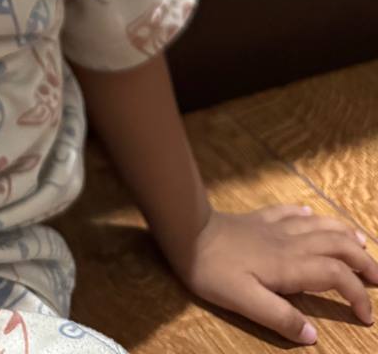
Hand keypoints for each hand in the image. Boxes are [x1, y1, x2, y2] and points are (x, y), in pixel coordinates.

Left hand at [176, 204, 377, 344]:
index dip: (357, 296)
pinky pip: (288, 212)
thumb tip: (313, 335)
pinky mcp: (257, 219)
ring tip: (360, 241)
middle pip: (336, 245)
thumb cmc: (214, 271)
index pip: (336, 276)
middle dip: (362, 260)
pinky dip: (306, 214)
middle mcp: (289, 243)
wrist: (187, 233)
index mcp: (290, 266)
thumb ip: (281, 319)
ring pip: (318, 224)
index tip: (367, 317)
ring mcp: (274, 227)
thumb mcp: (246, 303)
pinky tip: (309, 214)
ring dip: (343, 232)